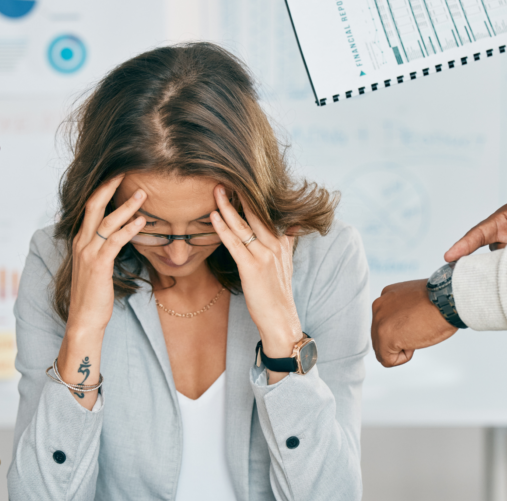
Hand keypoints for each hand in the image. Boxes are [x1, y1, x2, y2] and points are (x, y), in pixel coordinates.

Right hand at [58, 175, 145, 409]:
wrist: (84, 319)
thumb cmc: (94, 294)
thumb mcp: (97, 266)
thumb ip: (105, 248)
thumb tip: (120, 236)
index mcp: (80, 240)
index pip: (90, 207)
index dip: (103, 190)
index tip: (118, 175)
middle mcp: (81, 242)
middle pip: (93, 205)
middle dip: (109, 187)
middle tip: (126, 171)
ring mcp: (88, 253)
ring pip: (106, 221)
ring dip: (126, 206)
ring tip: (144, 194)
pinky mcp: (98, 265)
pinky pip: (115, 241)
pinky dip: (129, 229)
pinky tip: (142, 221)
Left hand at [210, 186, 301, 383]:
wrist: (281, 320)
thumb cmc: (278, 293)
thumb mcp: (286, 263)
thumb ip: (288, 240)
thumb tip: (293, 223)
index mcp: (281, 242)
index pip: (265, 212)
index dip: (252, 196)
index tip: (239, 178)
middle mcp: (275, 245)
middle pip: (255, 213)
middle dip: (240, 194)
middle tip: (224, 175)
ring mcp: (264, 256)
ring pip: (244, 226)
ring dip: (227, 206)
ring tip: (215, 189)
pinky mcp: (252, 268)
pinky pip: (235, 243)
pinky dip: (223, 228)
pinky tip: (213, 216)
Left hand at [371, 280, 456, 366]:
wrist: (447, 301)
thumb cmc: (441, 301)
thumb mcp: (415, 301)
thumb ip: (403, 311)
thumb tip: (403, 327)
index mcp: (386, 297)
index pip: (384, 323)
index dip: (403, 329)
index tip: (417, 323)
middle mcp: (379, 307)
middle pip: (380, 336)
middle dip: (399, 340)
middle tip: (418, 330)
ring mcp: (379, 323)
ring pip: (382, 349)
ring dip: (401, 348)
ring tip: (417, 334)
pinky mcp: (384, 337)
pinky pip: (387, 359)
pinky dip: (403, 358)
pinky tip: (414, 343)